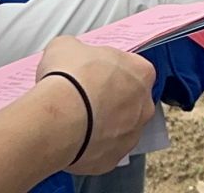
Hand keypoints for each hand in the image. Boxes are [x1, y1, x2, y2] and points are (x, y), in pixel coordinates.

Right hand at [35, 38, 155, 175]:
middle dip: (110, 101)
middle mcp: (144, 105)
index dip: (111, 72)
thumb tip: (71, 55)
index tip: (94, 75)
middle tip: (84, 99)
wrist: (59, 118)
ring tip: (75, 122)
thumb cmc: (69, 79)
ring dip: (101, 126)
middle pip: (130, 102)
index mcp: (141, 72)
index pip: (133, 69)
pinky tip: (73, 140)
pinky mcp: (113, 158)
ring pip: (119, 129)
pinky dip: (90, 147)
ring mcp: (131, 135)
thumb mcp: (66, 46)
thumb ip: (78, 50)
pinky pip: (103, 152)